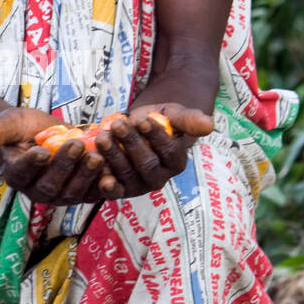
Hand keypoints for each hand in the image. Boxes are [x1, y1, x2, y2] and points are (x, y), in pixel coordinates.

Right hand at [0, 107, 124, 205]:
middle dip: (64, 167)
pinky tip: (112, 172)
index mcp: (16, 175)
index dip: (31, 164)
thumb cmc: (25, 127)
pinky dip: (103, 186)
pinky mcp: (83, 193)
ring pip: (73, 192)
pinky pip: (93, 193)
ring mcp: (62, 195)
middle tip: (77, 146)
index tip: (40, 151)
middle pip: (50, 186)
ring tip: (96, 156)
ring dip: (86, 176)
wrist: (49, 132)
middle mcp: (37, 191)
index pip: (22, 173)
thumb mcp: (11, 122)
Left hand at [94, 102, 213, 199]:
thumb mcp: (174, 114)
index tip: (144, 120)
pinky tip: (95, 165)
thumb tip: (209, 124)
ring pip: (126, 175)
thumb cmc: (158, 119)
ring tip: (102, 136)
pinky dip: (103, 179)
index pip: (167, 151)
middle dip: (131, 143)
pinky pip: (112, 189)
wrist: (136, 126)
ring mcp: (138, 186)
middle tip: (118, 125)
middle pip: (146, 164)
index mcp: (176, 162)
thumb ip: (189, 119)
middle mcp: (159, 178)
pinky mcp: (119, 189)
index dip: (155, 136)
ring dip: (113, 155)